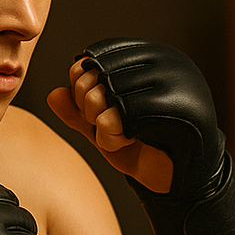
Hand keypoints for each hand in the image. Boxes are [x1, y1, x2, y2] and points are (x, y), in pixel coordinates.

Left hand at [51, 38, 234, 234]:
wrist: (180, 180)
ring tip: (120, 135)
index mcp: (151, 57)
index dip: (80, 82)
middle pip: (95, 73)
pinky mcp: (172, 110)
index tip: (90, 108)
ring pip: (102, 96)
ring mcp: (171, 84)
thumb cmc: (146, 147)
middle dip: (87, 106)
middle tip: (104, 125)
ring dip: (99, 125)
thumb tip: (53, 94)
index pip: (97, 55)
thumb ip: (78, 110)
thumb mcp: (104, 126)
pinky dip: (110, 139)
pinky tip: (127, 143)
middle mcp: (164, 63)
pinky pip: (113, 120)